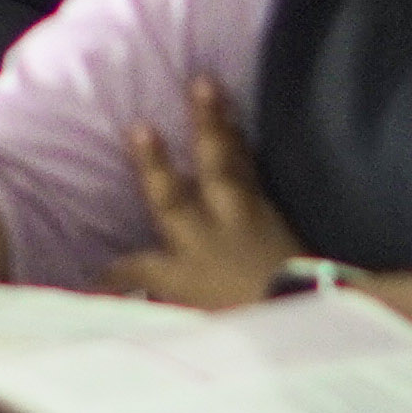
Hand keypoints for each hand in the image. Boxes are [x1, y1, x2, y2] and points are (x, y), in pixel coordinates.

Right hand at [98, 78, 313, 310]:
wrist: (314, 316)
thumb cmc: (253, 327)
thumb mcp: (202, 330)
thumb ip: (169, 314)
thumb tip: (135, 312)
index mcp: (183, 274)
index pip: (135, 270)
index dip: (112, 273)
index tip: (97, 277)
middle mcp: (207, 239)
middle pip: (173, 196)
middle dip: (154, 163)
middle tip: (140, 127)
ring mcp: (243, 221)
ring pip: (221, 166)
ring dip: (212, 124)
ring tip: (205, 82)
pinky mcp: (274, 214)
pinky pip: (254, 171)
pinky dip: (244, 146)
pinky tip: (238, 123)